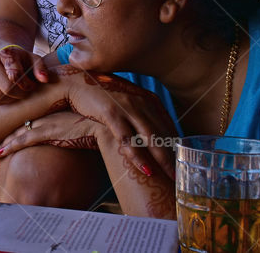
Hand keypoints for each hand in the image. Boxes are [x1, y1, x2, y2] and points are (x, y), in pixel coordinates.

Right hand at [0, 45, 48, 104]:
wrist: (5, 56)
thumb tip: (44, 79)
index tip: (32, 86)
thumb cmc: (22, 60)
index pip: (15, 75)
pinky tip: (8, 96)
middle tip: (25, 92)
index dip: (26, 85)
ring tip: (17, 94)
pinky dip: (1, 102)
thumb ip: (40, 68)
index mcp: (6, 54)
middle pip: (6, 88)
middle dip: (19, 94)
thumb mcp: (34, 60)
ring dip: (10, 100)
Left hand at [0, 111, 101, 160]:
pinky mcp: (49, 131)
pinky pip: (24, 140)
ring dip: (5, 144)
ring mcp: (48, 122)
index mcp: (56, 113)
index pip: (32, 120)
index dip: (19, 129)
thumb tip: (76, 139)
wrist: (108, 125)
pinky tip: (0, 153)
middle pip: (22, 125)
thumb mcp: (84, 127)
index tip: (10, 137)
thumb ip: (76, 130)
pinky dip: (10, 147)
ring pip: (19, 133)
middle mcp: (49, 115)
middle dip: (8, 136)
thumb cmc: (100, 127)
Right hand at [59, 68, 176, 179]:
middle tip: (183, 176)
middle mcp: (141, 102)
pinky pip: (127, 139)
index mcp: (148, 100)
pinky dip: (138, 156)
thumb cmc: (100, 96)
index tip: (184, 163)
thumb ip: (139, 115)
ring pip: (150, 138)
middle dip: (174, 157)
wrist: (75, 82)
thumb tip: (151, 136)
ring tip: (172, 178)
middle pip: (163, 135)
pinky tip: (146, 169)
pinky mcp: (111, 113)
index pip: (168, 127)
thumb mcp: (125, 102)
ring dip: (162, 160)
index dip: (177, 147)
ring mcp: (127, 107)